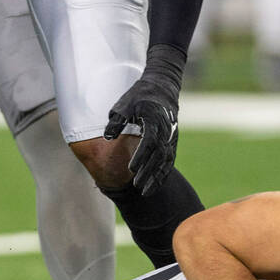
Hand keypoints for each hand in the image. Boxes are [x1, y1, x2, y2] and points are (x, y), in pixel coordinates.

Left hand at [102, 44, 185, 194]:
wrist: (163, 87)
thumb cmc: (140, 95)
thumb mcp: (125, 103)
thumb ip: (116, 120)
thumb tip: (107, 137)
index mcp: (154, 119)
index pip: (149, 141)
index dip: (141, 156)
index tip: (130, 168)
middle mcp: (166, 130)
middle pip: (158, 155)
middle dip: (148, 171)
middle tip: (136, 185)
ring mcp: (171, 137)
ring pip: (166, 161)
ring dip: (156, 177)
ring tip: (145, 192)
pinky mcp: (172, 142)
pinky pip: (169, 161)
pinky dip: (162, 174)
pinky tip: (153, 186)